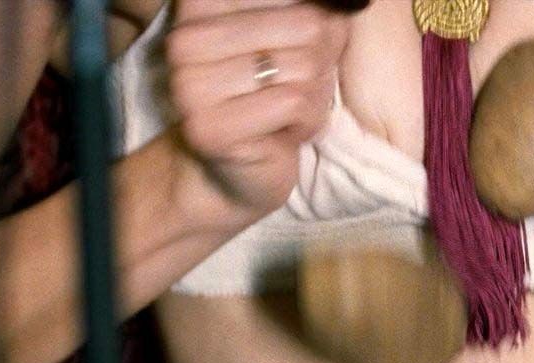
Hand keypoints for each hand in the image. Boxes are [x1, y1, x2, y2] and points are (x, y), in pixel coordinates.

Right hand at [167, 0, 349, 222]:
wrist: (236, 174)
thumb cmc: (271, 101)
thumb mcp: (290, 44)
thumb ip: (310, 14)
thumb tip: (347, 2)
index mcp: (203, 7)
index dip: (318, 21)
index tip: (302, 49)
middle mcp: (187, 39)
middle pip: (307, 25)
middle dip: (322, 63)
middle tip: (301, 88)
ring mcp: (192, 85)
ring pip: (304, 66)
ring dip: (315, 97)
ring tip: (292, 112)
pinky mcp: (210, 127)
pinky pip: (295, 103)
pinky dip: (308, 122)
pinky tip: (288, 133)